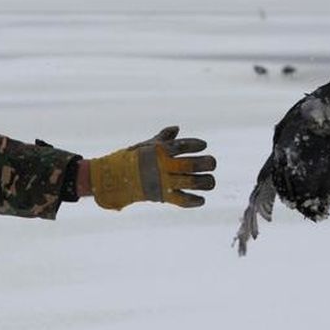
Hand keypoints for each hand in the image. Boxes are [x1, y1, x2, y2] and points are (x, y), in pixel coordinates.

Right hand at [88, 126, 215, 209]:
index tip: (203, 145)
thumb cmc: (134, 159)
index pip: (184, 145)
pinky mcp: (163, 195)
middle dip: (207, 163)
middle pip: (193, 164)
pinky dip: (194, 201)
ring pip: (192, 182)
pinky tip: (201, 199)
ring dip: (205, 182)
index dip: (197, 145)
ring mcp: (164, 181)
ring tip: (210, 181)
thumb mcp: (148, 145)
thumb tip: (177, 129)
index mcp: (161, 151)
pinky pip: (182, 200)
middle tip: (212, 163)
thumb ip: (164, 138)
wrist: (117, 178)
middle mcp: (165, 166)